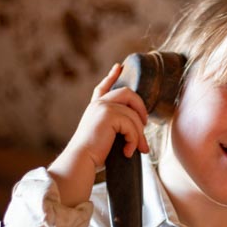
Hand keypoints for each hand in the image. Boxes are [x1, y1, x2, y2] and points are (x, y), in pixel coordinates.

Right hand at [48, 63, 149, 205]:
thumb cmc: (92, 155)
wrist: (81, 160)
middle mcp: (98, 104)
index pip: (103, 87)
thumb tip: (140, 128)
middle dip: (141, 107)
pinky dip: (134, 140)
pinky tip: (127, 152)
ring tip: (140, 150)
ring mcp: (103, 107)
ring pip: (133, 115)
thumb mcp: (104, 136)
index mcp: (95, 108)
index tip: (119, 66)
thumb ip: (116, 126)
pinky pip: (132, 125)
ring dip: (140, 135)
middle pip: (128, 93)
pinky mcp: (109, 114)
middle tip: (146, 125)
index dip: (112, 76)